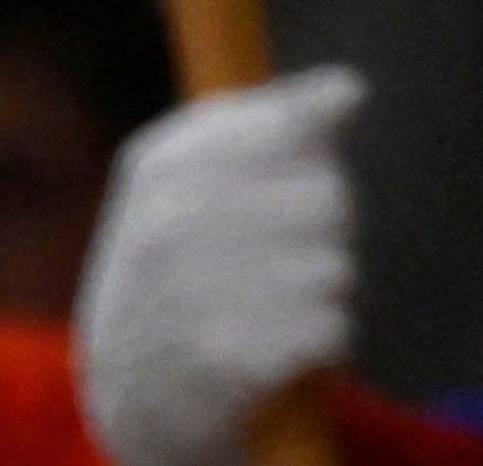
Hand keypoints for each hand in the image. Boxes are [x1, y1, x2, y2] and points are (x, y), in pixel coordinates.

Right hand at [80, 67, 367, 465]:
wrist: (132, 394)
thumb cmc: (188, 266)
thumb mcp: (205, 179)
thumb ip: (280, 124)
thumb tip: (349, 88)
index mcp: (165, 162)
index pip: (296, 125)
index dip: (311, 161)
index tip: (283, 188)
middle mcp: (169, 222)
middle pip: (330, 198)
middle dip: (325, 232)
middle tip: (275, 263)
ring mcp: (192, 293)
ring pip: (337, 268)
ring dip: (325, 293)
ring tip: (273, 308)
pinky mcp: (226, 362)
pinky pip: (334, 327)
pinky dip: (325, 340)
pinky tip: (280, 349)